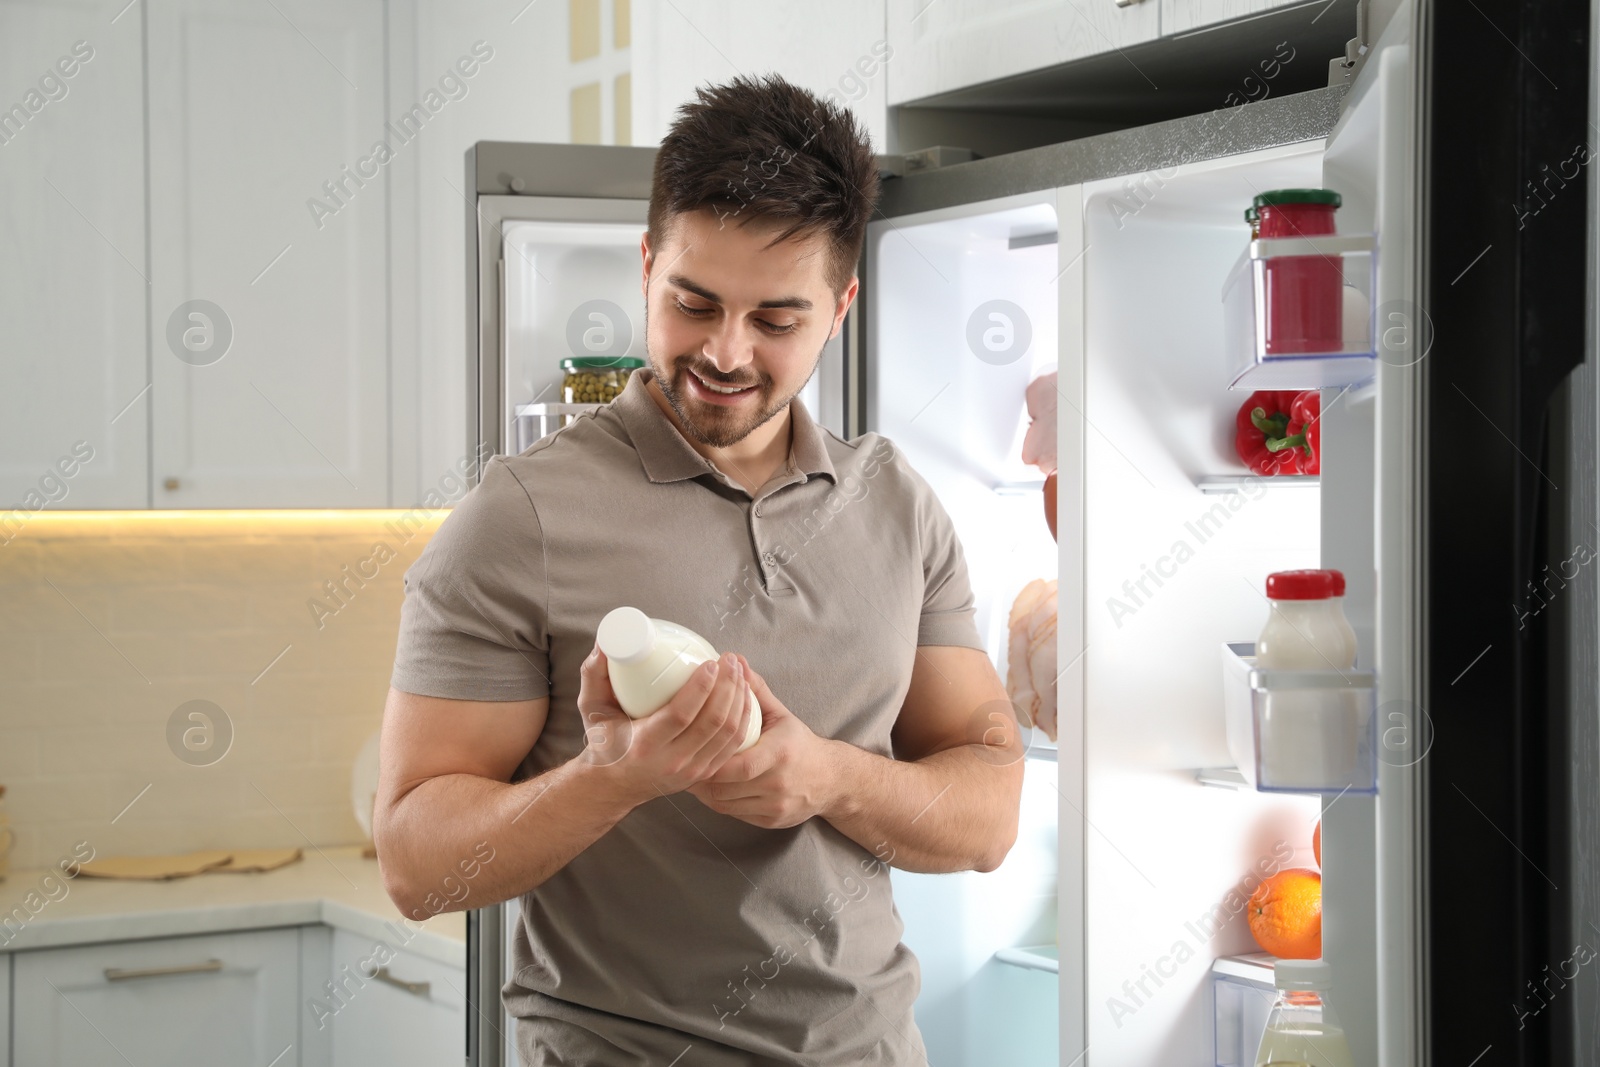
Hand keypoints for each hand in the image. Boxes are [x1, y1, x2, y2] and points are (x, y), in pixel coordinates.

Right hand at [576, 641, 753, 807]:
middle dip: (729, 686)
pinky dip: (744, 718)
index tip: (711, 663)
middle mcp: (671, 761)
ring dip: (740, 699)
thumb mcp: (591, 709)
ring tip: (740, 672)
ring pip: (729, 734)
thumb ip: (593, 674)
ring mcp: (691, 770)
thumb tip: (605, 642)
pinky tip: (744, 695)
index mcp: (644, 745)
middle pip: (713, 722)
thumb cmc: (603, 741)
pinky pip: (734, 745)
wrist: (613, 785)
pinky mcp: (705, 773)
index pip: (681, 715)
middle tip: (730, 660)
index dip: (701, 688)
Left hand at [686, 655, 841, 829]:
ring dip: (706, 792)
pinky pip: (735, 815)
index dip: (711, 760)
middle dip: (702, 777)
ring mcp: (776, 806)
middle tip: (684, 761)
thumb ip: (756, 689)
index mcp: (781, 754)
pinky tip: (711, 789)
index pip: (738, 764)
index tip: (693, 747)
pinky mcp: (772, 821)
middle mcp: (779, 784)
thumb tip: (734, 660)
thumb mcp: (780, 713)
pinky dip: (720, 803)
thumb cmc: (799, 743)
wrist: (831, 780)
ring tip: (693, 774)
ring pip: (726, 805)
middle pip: (726, 787)